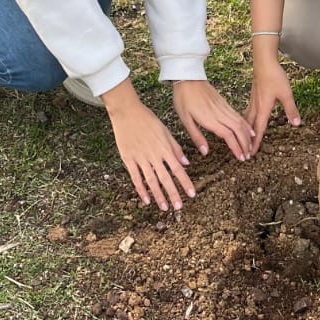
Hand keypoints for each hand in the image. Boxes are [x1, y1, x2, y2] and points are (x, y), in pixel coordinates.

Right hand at [103, 80, 195, 211]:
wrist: (127, 112)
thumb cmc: (148, 120)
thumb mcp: (165, 131)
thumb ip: (175, 148)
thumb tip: (185, 163)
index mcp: (164, 148)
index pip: (178, 169)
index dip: (185, 182)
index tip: (192, 194)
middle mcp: (153, 155)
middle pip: (165, 178)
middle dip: (173, 194)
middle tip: (179, 207)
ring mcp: (140, 158)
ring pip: (151, 181)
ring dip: (159, 195)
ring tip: (164, 207)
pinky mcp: (128, 159)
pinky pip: (136, 178)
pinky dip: (141, 190)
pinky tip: (146, 200)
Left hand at [172, 78, 254, 161]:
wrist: (188, 77)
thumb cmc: (184, 98)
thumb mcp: (185, 119)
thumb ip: (196, 136)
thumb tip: (205, 152)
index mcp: (210, 119)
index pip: (228, 135)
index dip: (236, 147)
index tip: (241, 157)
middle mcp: (219, 113)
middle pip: (238, 129)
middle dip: (245, 144)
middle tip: (247, 156)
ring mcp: (223, 107)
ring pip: (240, 122)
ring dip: (247, 135)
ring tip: (250, 146)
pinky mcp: (224, 103)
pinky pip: (237, 115)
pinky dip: (245, 124)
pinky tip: (248, 130)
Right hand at [245, 59, 300, 152]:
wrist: (264, 62)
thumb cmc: (275, 77)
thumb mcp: (286, 94)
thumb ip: (291, 110)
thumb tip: (296, 123)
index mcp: (263, 108)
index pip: (259, 129)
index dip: (255, 142)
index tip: (252, 153)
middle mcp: (256, 106)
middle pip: (250, 126)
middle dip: (248, 139)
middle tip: (245, 150)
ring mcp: (253, 100)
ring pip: (247, 119)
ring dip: (246, 130)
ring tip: (244, 138)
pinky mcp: (254, 95)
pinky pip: (248, 111)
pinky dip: (246, 119)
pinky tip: (247, 119)